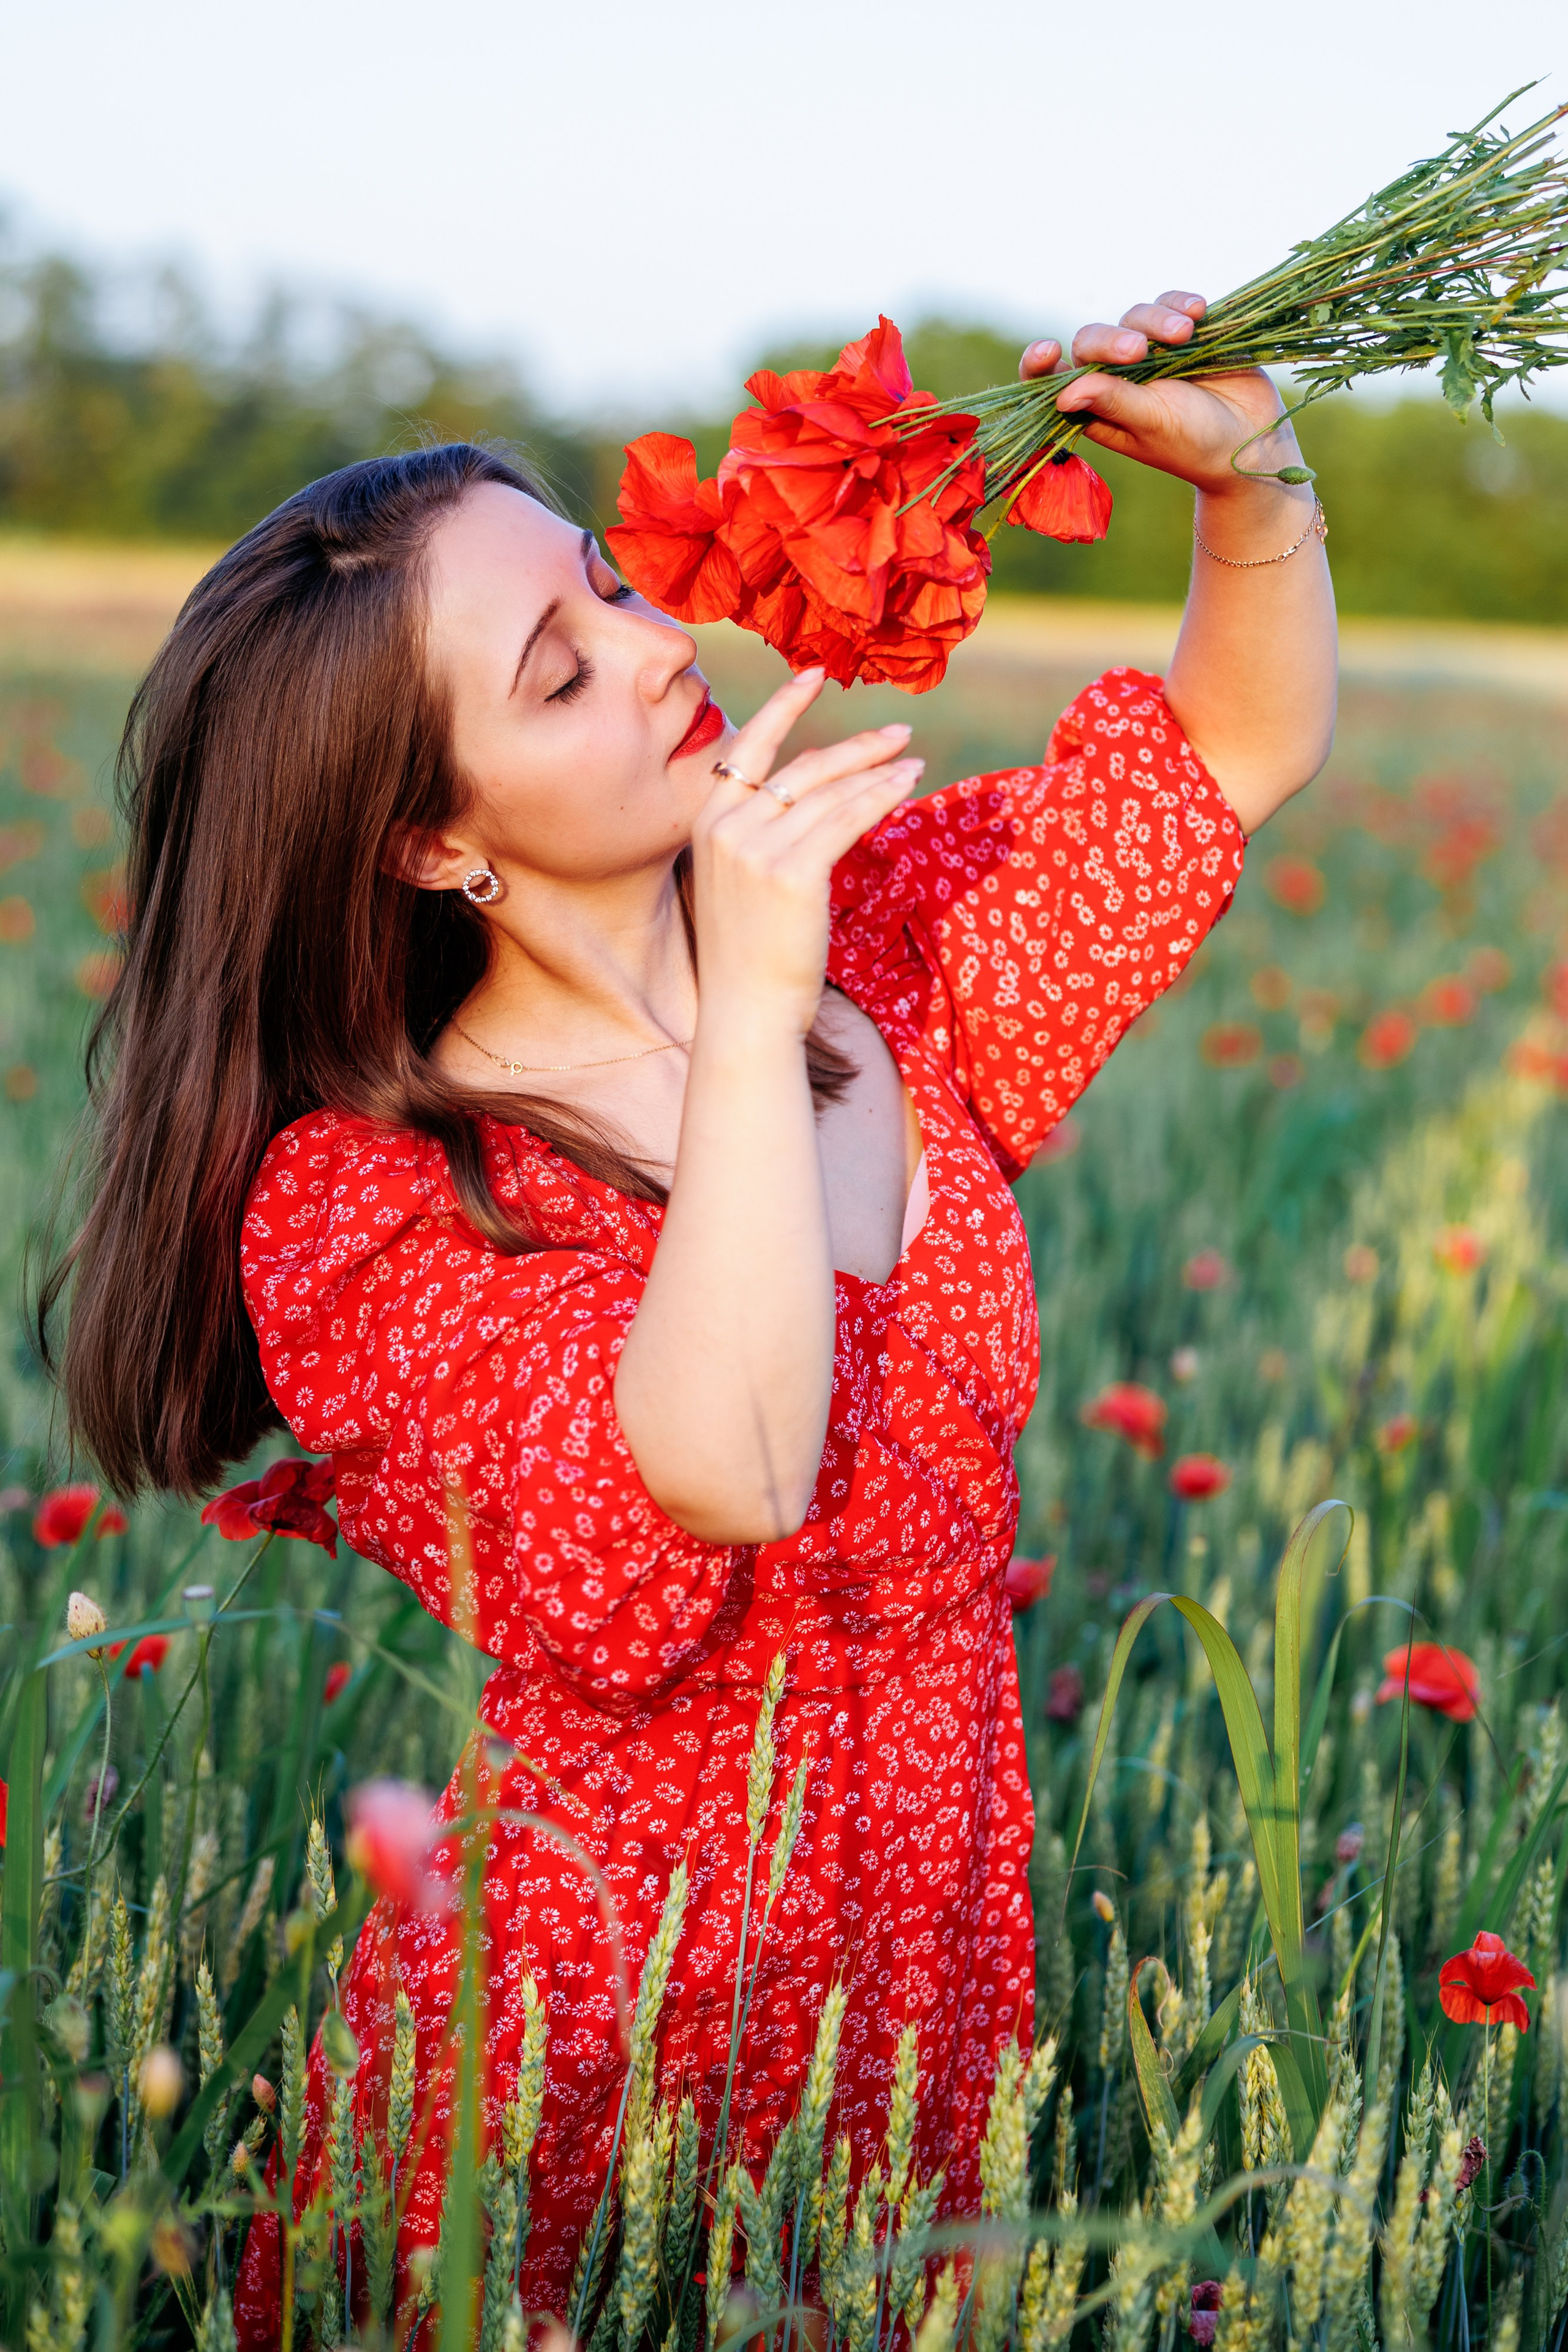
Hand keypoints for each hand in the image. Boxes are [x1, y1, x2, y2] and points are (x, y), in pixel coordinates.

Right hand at [691, 670, 921, 1039]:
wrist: (745, 1011)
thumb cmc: (748, 957)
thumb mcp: (739, 883)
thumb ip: (761, 837)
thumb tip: (813, 800)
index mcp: (707, 823)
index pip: (747, 748)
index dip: (783, 707)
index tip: (814, 675)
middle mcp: (726, 826)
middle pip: (802, 766)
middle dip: (855, 745)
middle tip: (899, 731)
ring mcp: (756, 847)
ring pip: (830, 791)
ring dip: (878, 768)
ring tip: (913, 759)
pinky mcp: (792, 871)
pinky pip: (847, 818)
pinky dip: (881, 795)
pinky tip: (907, 783)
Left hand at [1019, 292, 1305, 500]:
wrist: (1252, 438)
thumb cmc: (1195, 444)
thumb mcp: (1151, 425)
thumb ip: (1113, 402)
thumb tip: (1063, 393)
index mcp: (1098, 406)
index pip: (1054, 380)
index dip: (1040, 365)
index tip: (1047, 350)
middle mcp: (1119, 376)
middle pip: (1094, 340)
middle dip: (1112, 340)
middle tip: (1139, 350)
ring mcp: (1152, 352)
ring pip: (1135, 317)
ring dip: (1157, 319)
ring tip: (1185, 333)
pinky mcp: (1184, 332)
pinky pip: (1171, 304)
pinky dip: (1182, 302)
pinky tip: (1199, 311)